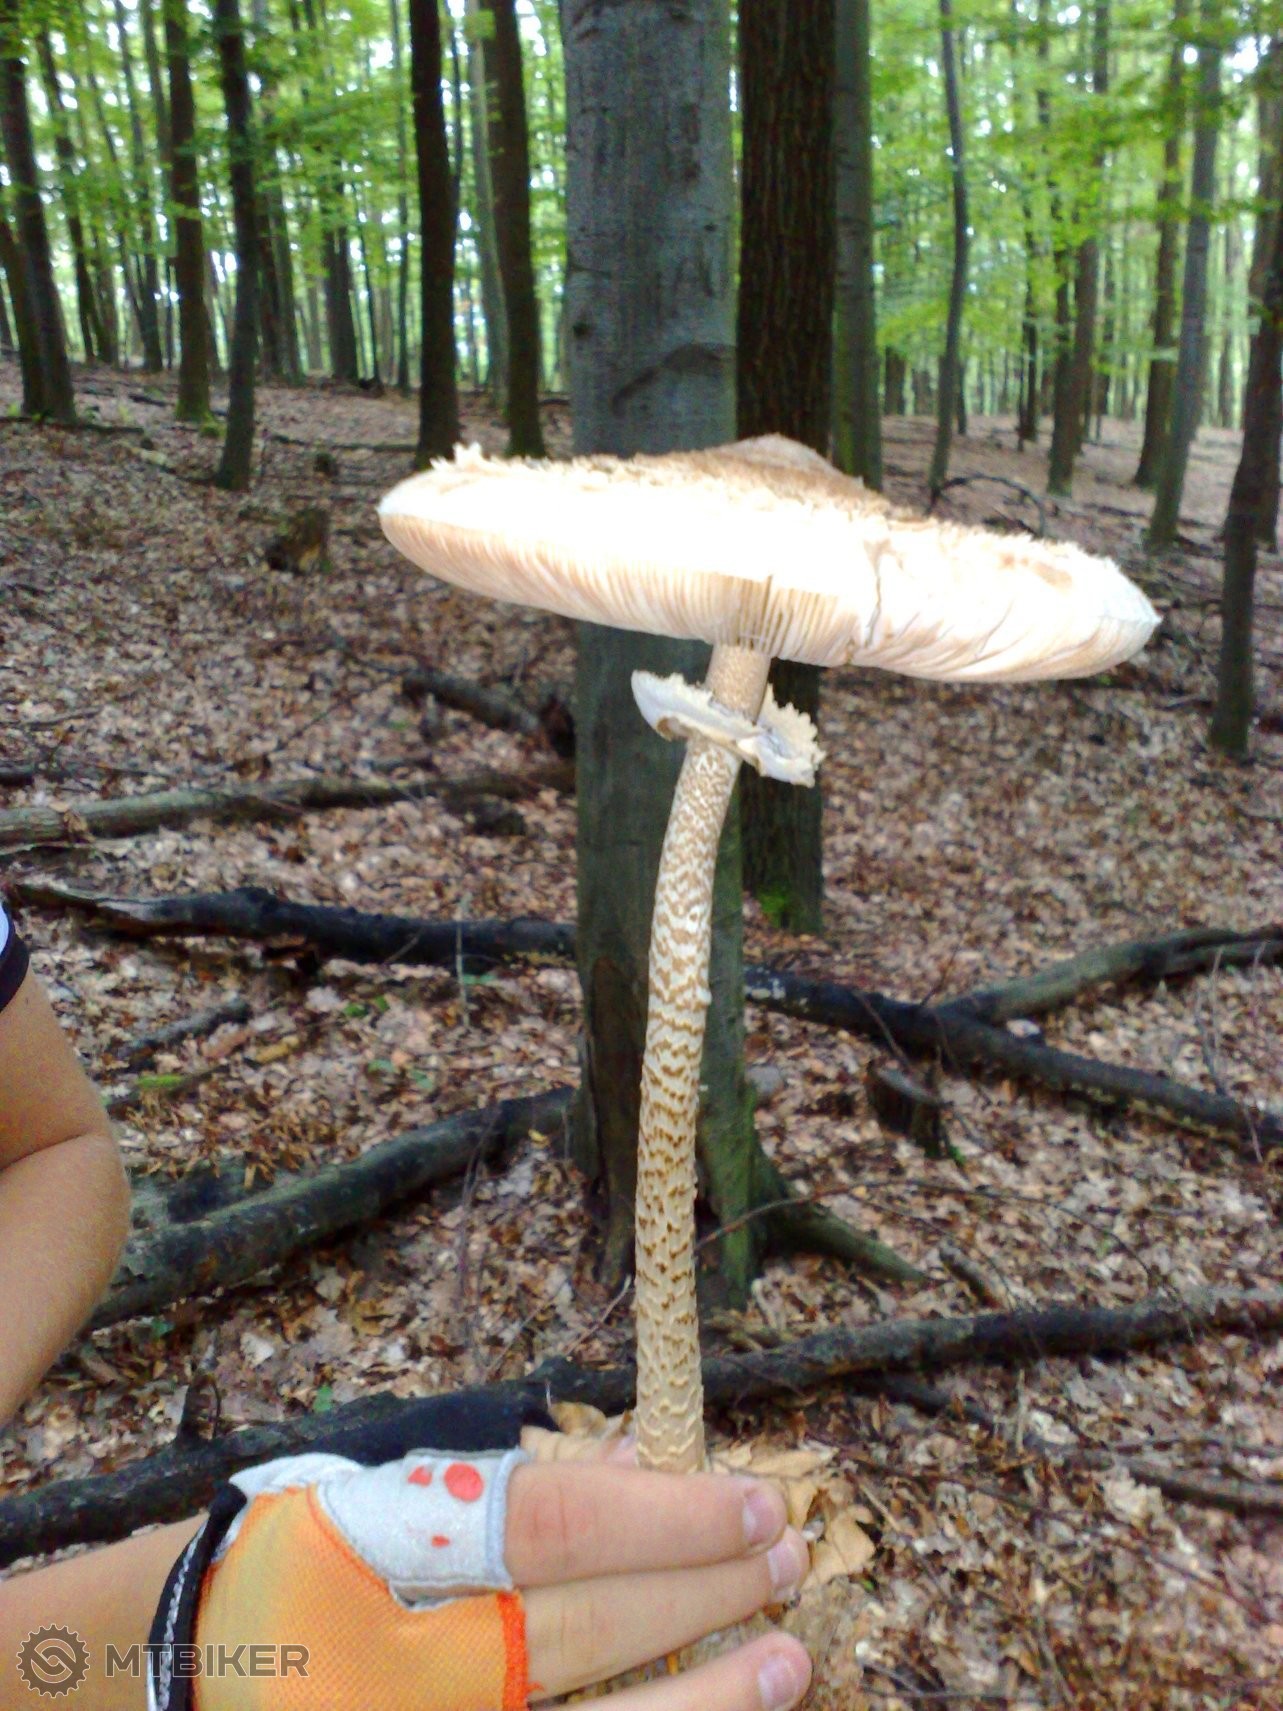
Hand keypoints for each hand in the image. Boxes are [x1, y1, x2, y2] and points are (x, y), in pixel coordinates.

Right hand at [175, 1432, 810, 1710]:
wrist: (173, 1680)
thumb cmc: (284, 1568)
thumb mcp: (371, 1500)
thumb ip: (502, 1489)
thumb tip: (638, 1469)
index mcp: (368, 1561)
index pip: (550, 1528)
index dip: (665, 1515)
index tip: (751, 1500)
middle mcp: (390, 1676)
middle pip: (581, 1635)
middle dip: (698, 1595)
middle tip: (785, 1561)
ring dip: (698, 1705)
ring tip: (784, 1664)